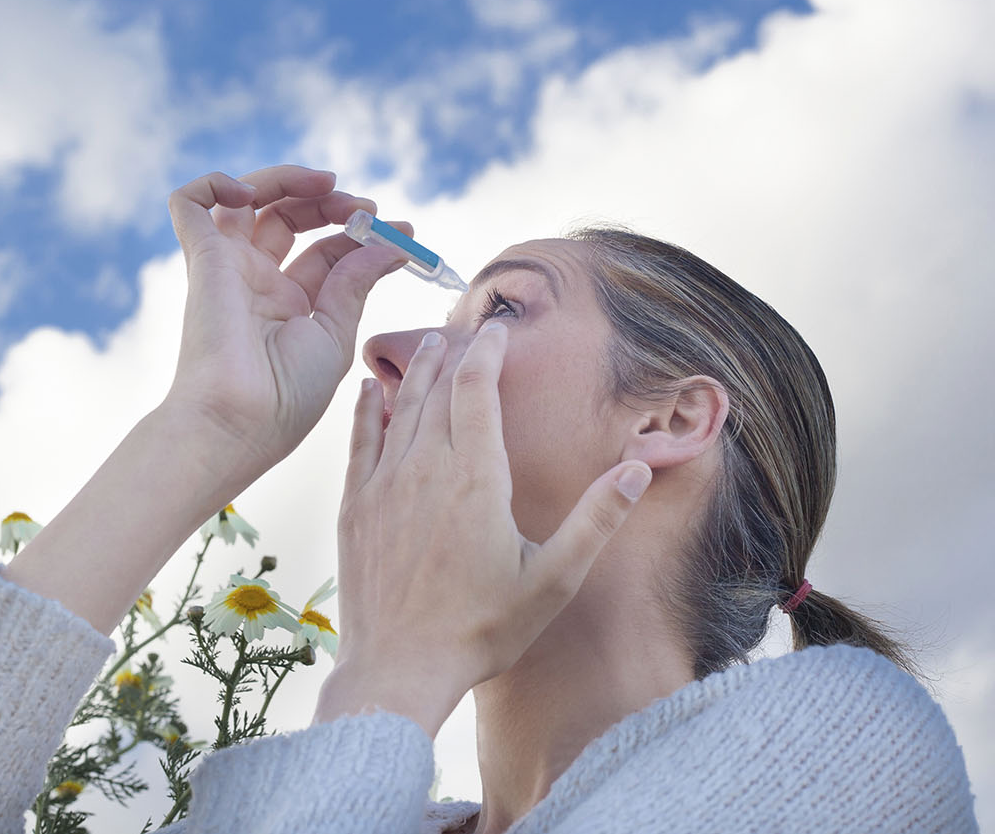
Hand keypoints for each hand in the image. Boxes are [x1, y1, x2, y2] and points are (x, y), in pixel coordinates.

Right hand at [162, 166, 408, 477]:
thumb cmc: (287, 396)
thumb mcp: (335, 334)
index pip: (327, 250)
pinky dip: (215, 182)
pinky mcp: (201, 258)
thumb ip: (356, 282)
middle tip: (365, 208)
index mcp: (291, 306)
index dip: (365, 234)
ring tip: (326, 184)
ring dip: (287, 178)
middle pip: (289, 216)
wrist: (239, 421)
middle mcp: (257, 282)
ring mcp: (227, 267)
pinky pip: (189, 202)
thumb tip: (392, 246)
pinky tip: (250, 193)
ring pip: (245, 198)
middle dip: (331, 202)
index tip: (406, 231)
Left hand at [316, 324, 652, 737]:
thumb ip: (595, 520)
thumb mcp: (553, 579)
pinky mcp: (357, 505)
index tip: (496, 328)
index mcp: (477, 477)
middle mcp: (426, 468)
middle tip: (463, 327)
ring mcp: (384, 484)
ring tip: (427, 345)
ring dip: (414, 371)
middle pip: (437, 388)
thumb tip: (637, 469)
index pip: (478, 388)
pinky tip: (368, 390)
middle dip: (452, 352)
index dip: (487, 350)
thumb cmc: (482, 629)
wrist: (400, 667)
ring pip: (397, 407)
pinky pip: (359, 439)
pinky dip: (365, 409)